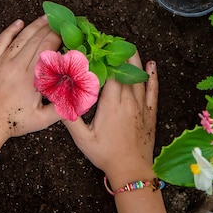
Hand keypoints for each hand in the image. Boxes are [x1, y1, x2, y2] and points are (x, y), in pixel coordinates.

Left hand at [0, 15, 61, 150]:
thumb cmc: (13, 123)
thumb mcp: (42, 120)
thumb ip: (63, 107)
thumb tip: (81, 97)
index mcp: (30, 78)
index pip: (47, 49)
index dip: (58, 38)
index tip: (67, 34)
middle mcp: (16, 66)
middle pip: (36, 40)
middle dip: (50, 29)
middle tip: (60, 22)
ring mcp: (1, 62)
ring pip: (21, 37)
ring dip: (35, 25)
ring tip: (46, 18)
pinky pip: (1, 40)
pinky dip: (11, 30)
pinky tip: (19, 22)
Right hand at [63, 54, 157, 184]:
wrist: (131, 171)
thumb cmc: (106, 155)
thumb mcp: (83, 139)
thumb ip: (70, 118)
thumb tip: (59, 99)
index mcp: (112, 104)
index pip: (110, 73)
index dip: (104, 58)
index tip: (97, 47)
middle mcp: (128, 101)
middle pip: (124, 70)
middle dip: (117, 54)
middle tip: (109, 40)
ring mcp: (141, 106)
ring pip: (139, 76)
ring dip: (133, 59)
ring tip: (127, 45)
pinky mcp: (150, 112)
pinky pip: (153, 90)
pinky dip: (152, 76)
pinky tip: (151, 64)